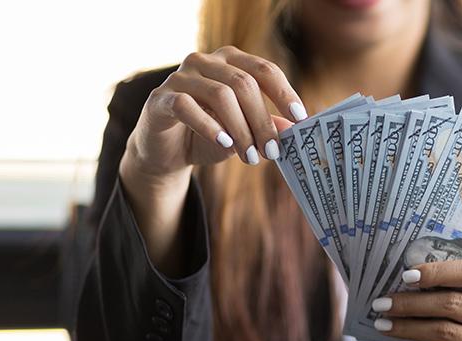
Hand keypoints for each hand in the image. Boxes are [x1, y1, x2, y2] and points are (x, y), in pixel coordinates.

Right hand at [118, 45, 303, 275]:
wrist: (167, 153)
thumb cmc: (210, 137)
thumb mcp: (244, 133)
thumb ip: (266, 127)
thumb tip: (294, 129)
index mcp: (230, 62)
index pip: (264, 70)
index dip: (284, 93)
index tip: (300, 119)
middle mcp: (205, 61)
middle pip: (244, 84)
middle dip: (262, 121)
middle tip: (272, 151)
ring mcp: (180, 76)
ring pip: (220, 95)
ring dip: (240, 129)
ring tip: (250, 157)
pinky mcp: (160, 98)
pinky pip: (187, 106)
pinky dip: (210, 126)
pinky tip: (224, 144)